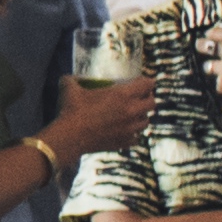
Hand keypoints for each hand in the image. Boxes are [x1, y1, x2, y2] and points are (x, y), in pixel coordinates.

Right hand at [44, 72, 165, 163]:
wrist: (69, 137)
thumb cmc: (71, 110)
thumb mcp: (69, 88)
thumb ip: (72, 80)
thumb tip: (70, 78)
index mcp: (122, 94)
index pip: (148, 84)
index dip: (146, 82)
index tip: (141, 82)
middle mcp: (131, 111)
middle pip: (152, 103)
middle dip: (147, 99)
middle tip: (138, 98)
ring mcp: (129, 129)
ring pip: (146, 122)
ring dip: (140, 117)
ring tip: (131, 115)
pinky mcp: (124, 142)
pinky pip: (136, 138)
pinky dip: (132, 135)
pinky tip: (124, 132)